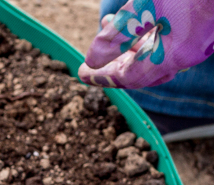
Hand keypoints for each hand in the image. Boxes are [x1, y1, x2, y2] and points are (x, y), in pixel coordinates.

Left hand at [78, 0, 213, 88]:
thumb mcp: (146, 8)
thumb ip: (119, 36)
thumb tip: (94, 61)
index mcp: (176, 54)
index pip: (131, 76)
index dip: (104, 76)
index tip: (82, 73)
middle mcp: (190, 53)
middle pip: (145, 71)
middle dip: (115, 67)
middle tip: (92, 64)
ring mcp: (199, 41)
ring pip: (158, 56)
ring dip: (130, 49)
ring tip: (109, 32)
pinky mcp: (203, 29)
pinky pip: (170, 43)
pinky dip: (148, 38)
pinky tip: (138, 22)